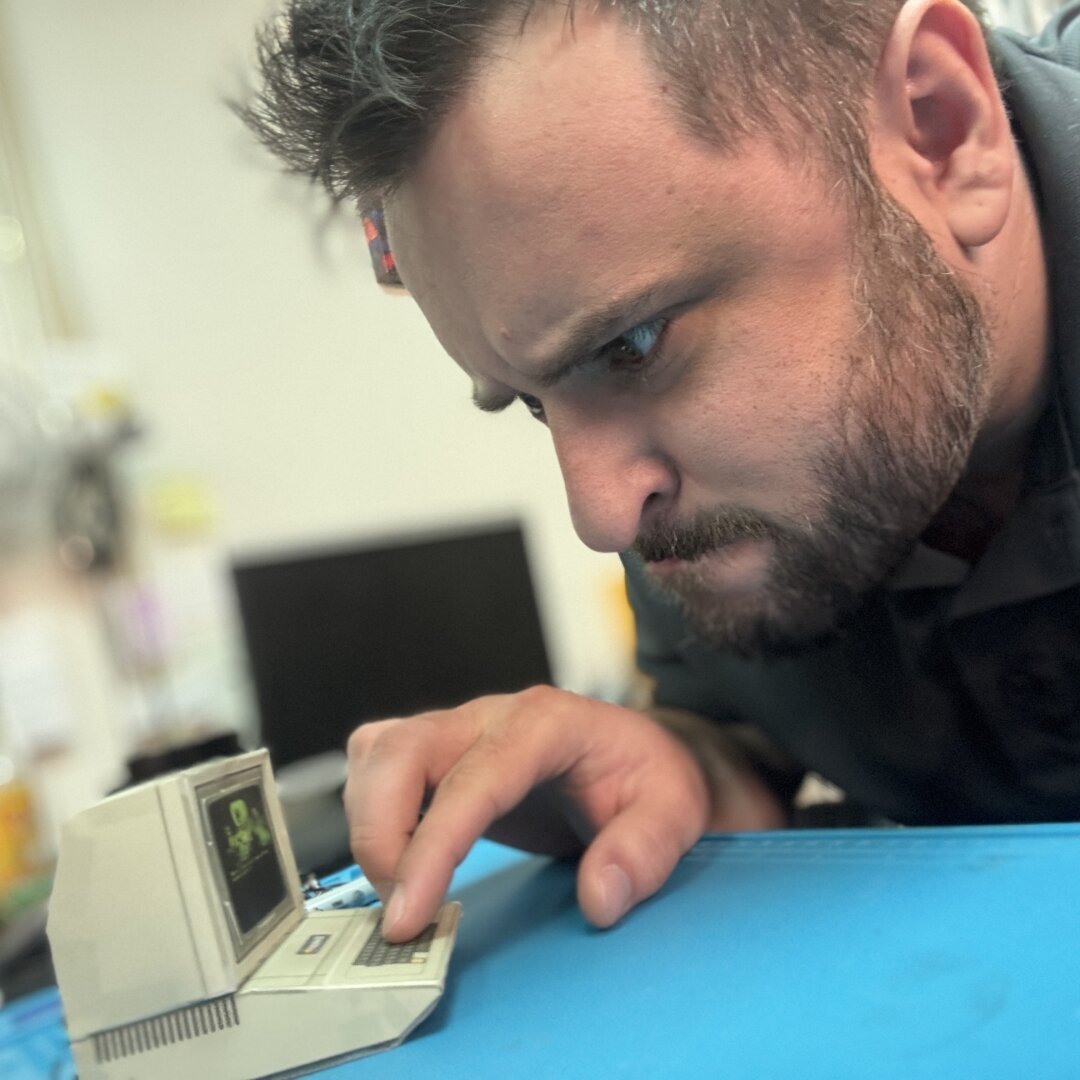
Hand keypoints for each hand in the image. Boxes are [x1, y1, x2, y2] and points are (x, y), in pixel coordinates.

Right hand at [343, 685, 781, 940]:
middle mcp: (492, 716)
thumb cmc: (651, 779)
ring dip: (368, 824)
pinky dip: (369, 811)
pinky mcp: (440, 750)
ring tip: (403, 890)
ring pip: (377, 752)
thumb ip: (644, 852)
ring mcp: (460, 728)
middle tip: (403, 911)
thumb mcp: (676, 813)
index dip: (432, 844)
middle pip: (401, 750)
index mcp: (548, 723)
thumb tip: (599, 899)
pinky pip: (378, 762)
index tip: (409, 913)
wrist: (637, 756)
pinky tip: (399, 859)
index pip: (475, 777)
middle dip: (380, 833)